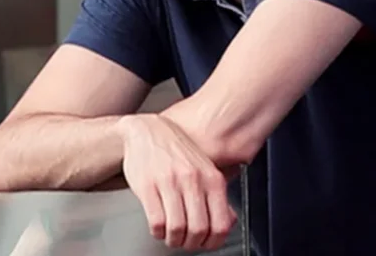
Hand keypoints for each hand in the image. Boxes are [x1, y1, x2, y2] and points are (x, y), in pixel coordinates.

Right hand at [119, 113, 236, 250]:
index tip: (205, 244)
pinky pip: (156, 222)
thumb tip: (228, 222)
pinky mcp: (148, 186)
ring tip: (171, 237)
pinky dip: (158, 232)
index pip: (221, 224)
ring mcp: (170, 182)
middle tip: (185, 242)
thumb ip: (217, 196)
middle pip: (198, 230)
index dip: (213, 242)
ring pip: (177, 229)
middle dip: (191, 244)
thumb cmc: (177, 152)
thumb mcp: (205, 169)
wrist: (147, 132)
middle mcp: (194, 180)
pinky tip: (159, 227)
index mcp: (212, 178)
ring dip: (173, 240)